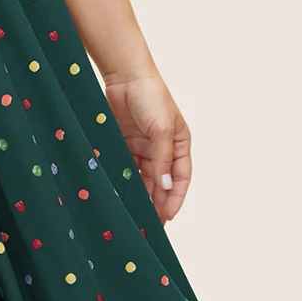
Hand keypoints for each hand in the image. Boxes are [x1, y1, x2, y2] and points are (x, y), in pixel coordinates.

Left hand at [101, 68, 191, 221]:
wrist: (124, 76)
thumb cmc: (151, 97)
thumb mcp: (161, 129)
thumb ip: (162, 160)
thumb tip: (164, 188)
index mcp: (180, 144)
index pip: (181, 178)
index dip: (175, 198)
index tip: (167, 217)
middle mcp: (162, 149)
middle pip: (161, 183)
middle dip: (156, 203)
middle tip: (149, 224)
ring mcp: (142, 148)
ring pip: (142, 179)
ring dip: (139, 196)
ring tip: (134, 215)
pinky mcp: (124, 145)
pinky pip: (125, 169)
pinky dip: (124, 182)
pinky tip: (120, 196)